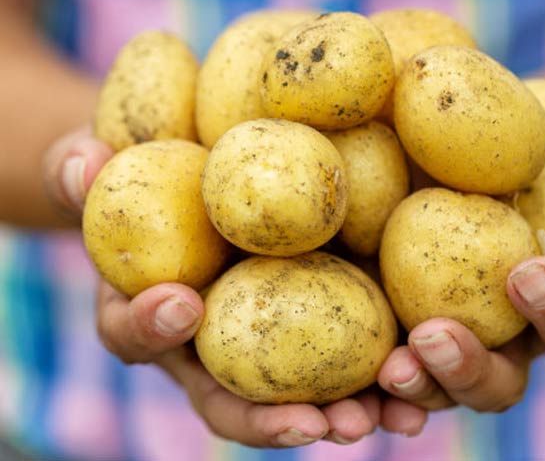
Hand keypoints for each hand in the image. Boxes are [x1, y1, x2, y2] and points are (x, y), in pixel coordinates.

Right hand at [43, 128, 427, 445]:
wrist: (206, 166)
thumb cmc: (151, 171)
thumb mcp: (113, 161)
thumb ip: (84, 168)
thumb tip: (86, 165)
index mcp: (155, 310)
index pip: (138, 334)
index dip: (150, 328)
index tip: (182, 302)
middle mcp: (213, 341)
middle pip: (234, 397)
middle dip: (272, 418)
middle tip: (316, 423)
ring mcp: (270, 335)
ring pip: (301, 393)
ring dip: (344, 412)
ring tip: (388, 417)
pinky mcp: (321, 315)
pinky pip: (351, 352)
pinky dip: (383, 370)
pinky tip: (420, 370)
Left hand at [377, 119, 544, 412]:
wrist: (463, 145)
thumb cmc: (532, 151)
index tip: (527, 272)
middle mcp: (498, 331)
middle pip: (498, 379)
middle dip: (472, 370)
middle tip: (436, 337)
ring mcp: (441, 335)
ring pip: (437, 387)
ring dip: (418, 387)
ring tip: (390, 367)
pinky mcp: (389, 325)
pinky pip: (380, 365)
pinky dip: (367, 388)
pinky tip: (346, 385)